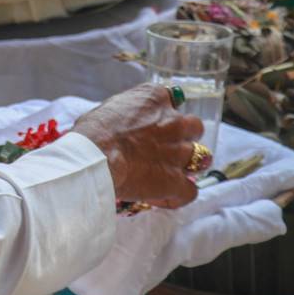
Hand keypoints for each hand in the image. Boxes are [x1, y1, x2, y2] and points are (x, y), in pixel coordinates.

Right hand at [72, 85, 204, 209]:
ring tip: (169, 172)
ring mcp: (178, 152)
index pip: (173, 98)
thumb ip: (128, 113)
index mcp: (155, 99)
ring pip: (201, 157)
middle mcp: (173, 122)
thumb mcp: (109, 108)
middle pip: (195, 127)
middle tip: (166, 148)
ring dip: (188, 164)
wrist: (95, 157)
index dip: (164, 113)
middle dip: (185, 137)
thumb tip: (124, 124)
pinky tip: (163, 196)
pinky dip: (179, 195)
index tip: (154, 123)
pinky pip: (190, 191)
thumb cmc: (91, 132)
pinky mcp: (175, 181)